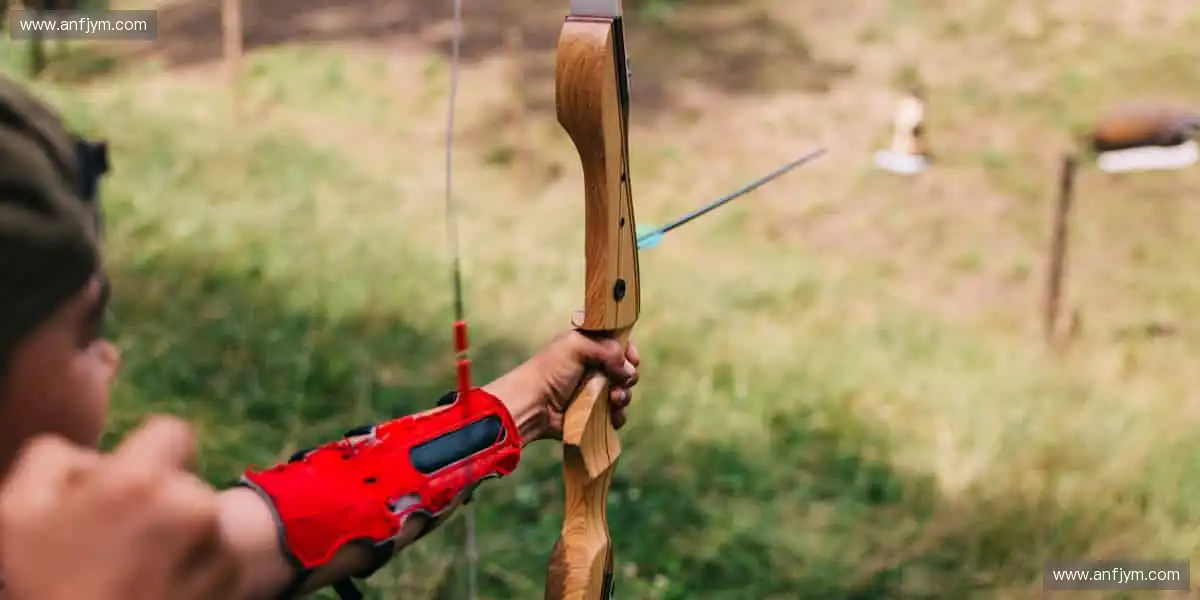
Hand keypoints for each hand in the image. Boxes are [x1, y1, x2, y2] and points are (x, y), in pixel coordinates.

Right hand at [0, 417, 241, 599]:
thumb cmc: (43, 588)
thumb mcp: (16, 515)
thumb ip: (52, 459)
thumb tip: (93, 457)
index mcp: (142, 482)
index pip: (173, 432)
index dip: (148, 455)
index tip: (128, 485)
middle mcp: (192, 508)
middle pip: (184, 482)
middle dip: (158, 501)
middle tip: (117, 542)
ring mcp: (218, 550)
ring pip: (201, 522)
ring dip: (177, 537)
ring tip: (134, 574)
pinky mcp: (232, 583)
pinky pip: (217, 560)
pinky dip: (195, 571)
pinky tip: (158, 592)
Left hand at [484, 325, 640, 443]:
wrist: (533, 405)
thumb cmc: (550, 370)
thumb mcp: (576, 346)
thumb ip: (607, 348)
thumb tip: (628, 368)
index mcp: (588, 346)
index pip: (618, 343)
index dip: (628, 350)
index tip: (632, 358)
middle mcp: (593, 367)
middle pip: (625, 369)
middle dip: (629, 375)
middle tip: (622, 380)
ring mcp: (594, 392)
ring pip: (623, 392)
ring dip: (624, 396)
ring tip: (613, 399)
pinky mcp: (593, 414)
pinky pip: (616, 415)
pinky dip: (617, 416)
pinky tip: (611, 415)